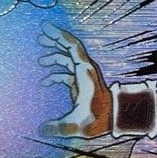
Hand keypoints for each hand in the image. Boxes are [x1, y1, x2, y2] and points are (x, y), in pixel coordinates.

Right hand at [37, 22, 110, 137]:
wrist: (116, 119)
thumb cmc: (99, 119)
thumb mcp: (77, 124)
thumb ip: (57, 128)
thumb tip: (41, 130)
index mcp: (84, 72)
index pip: (72, 46)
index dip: (58, 35)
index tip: (46, 27)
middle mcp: (85, 70)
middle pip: (69, 48)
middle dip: (55, 40)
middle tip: (40, 35)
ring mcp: (84, 76)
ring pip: (68, 60)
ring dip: (54, 57)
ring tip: (40, 60)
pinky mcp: (82, 84)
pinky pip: (67, 73)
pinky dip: (56, 74)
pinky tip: (45, 81)